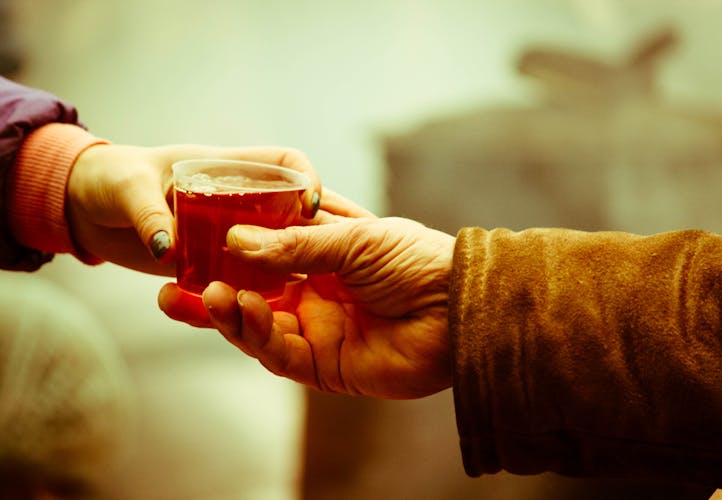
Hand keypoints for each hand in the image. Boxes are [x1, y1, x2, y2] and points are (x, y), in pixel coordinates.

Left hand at [67, 144, 320, 274]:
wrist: (87, 209)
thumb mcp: (128, 189)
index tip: (309, 208)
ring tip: (288, 295)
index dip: (305, 179)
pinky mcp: (212, 262)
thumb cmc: (109, 179)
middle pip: (290, 214)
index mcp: (228, 167)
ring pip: (270, 253)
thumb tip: (167, 250)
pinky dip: (243, 297)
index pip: (283, 163)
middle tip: (319, 266)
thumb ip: (149, 215)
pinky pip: (236, 280)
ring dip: (280, 275)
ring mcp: (227, 234)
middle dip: (309, 237)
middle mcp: (238, 200)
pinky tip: (244, 313)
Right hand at [159, 212, 454, 398]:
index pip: (261, 256)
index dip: (226, 253)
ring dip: (227, 313)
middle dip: (210, 293)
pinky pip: (279, 353)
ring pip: (256, 328)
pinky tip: (242, 310)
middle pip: (249, 297)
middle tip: (171, 286)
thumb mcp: (353, 238)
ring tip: (206, 295)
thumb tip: (233, 240)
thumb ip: (293, 245)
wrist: (461, 308)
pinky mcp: (325, 366)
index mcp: (321, 258)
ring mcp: (317, 331)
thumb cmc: (415, 260)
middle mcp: (314, 295)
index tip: (190, 243)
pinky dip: (256, 334)